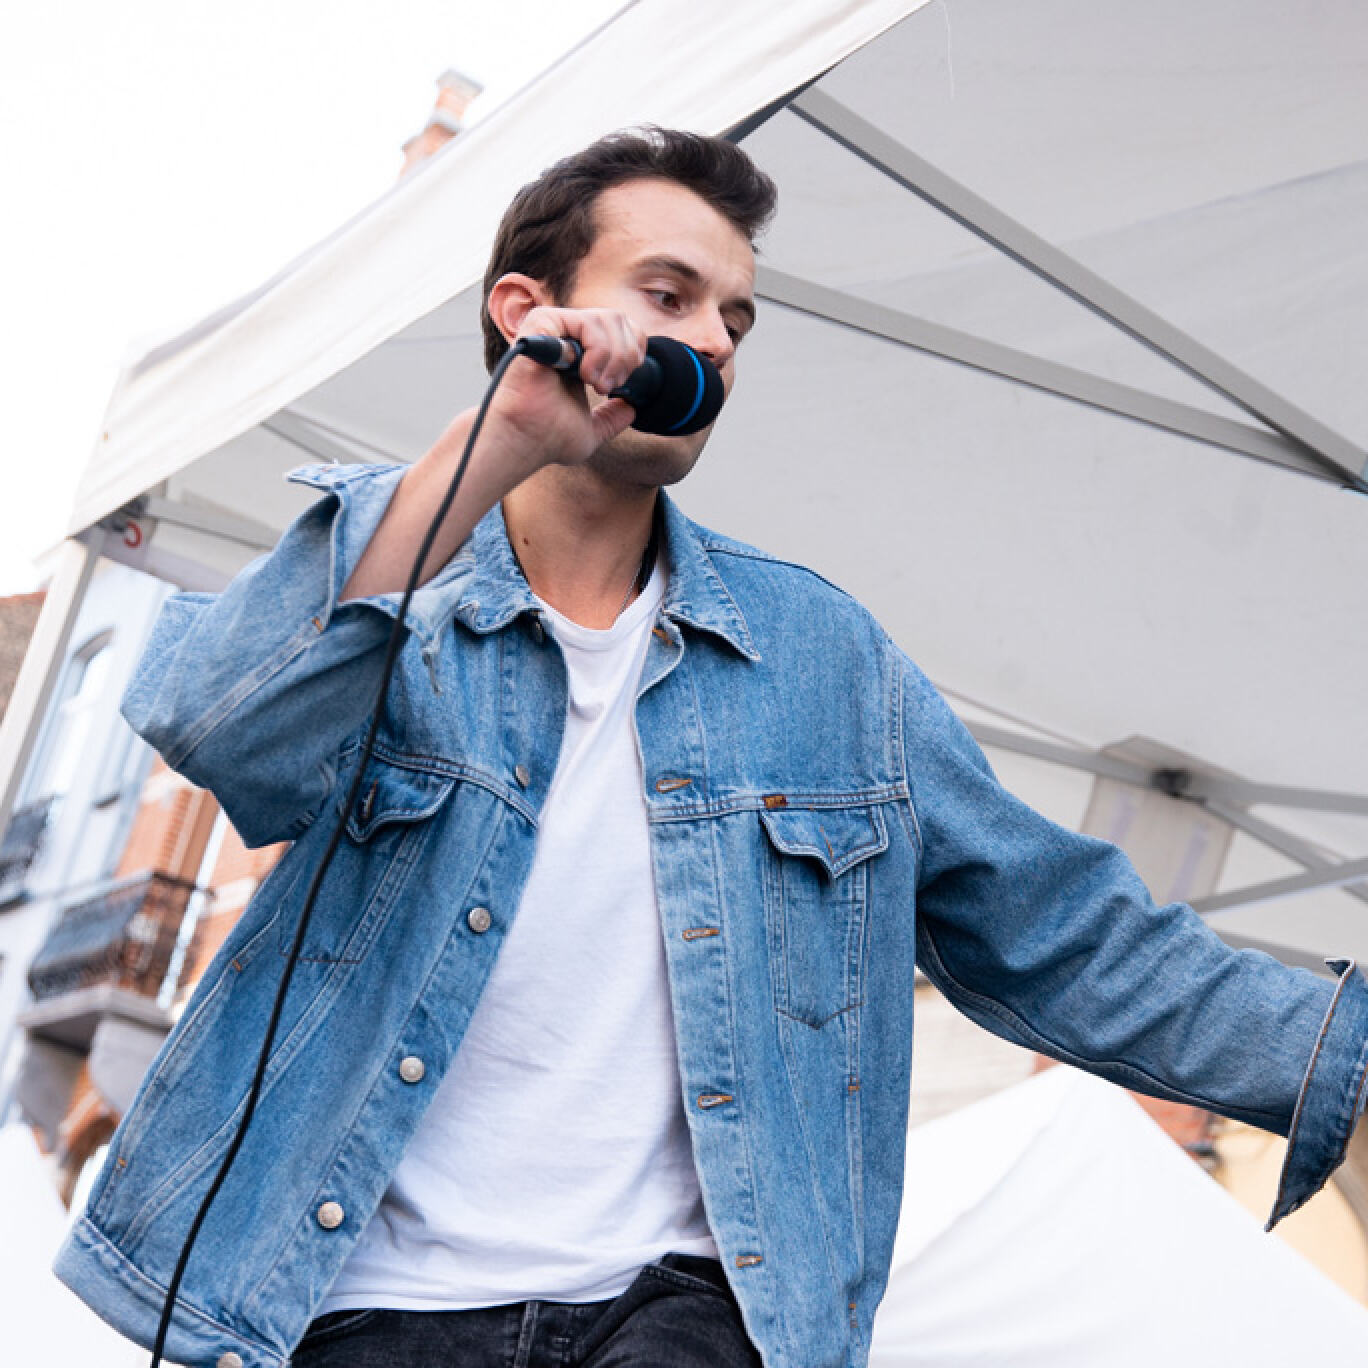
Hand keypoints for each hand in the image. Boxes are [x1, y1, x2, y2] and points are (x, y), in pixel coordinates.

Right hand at [485, 306, 648, 473]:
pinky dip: (597, 350)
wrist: (524, 440)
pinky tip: (584, 374)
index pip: (622, 329)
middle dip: (627, 356)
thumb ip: (611, 418)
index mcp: (577, 352)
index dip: (633, 351)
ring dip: (613, 356)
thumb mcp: (591, 430)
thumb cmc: (547, 438)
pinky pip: (586, 321)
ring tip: (595, 384)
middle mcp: (565, 334)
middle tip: (608, 387)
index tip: (621, 384)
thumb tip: (630, 409)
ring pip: (607, 318)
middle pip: (619, 319)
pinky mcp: (542, 322)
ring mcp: (554, 326)